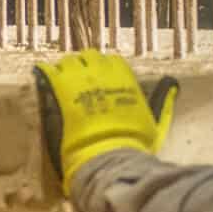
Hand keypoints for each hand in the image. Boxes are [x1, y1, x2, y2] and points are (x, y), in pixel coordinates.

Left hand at [33, 51, 177, 184]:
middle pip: (89, 57)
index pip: (112, 61)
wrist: (107, 154)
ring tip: (61, 82)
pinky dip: (43, 73)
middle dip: (84, 66)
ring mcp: (78, 78)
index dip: (105, 70)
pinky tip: (40, 77)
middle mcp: (101, 71)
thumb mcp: (155, 121)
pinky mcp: (59, 88)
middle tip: (79, 80)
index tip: (101, 78)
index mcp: (123, 76)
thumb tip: (172, 84)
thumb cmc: (132, 142)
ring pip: (68, 62)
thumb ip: (162, 101)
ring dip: (65, 70)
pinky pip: (46, 71)